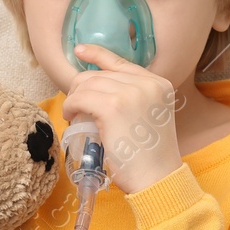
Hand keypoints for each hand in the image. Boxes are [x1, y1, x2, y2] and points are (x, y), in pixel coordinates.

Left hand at [61, 43, 183, 193]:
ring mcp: (130, 93)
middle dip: (82, 87)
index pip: (121, 62)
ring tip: (73, 115)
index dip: (97, 54)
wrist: (157, 179)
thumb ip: (133, 98)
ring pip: (87, 85)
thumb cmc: (149, 157)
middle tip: (76, 105)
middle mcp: (147, 83)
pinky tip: (71, 117)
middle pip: (100, 74)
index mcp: (158, 84)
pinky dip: (71, 106)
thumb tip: (96, 88)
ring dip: (75, 99)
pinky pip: (80, 98)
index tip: (79, 51)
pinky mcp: (113, 107)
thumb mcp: (149, 117)